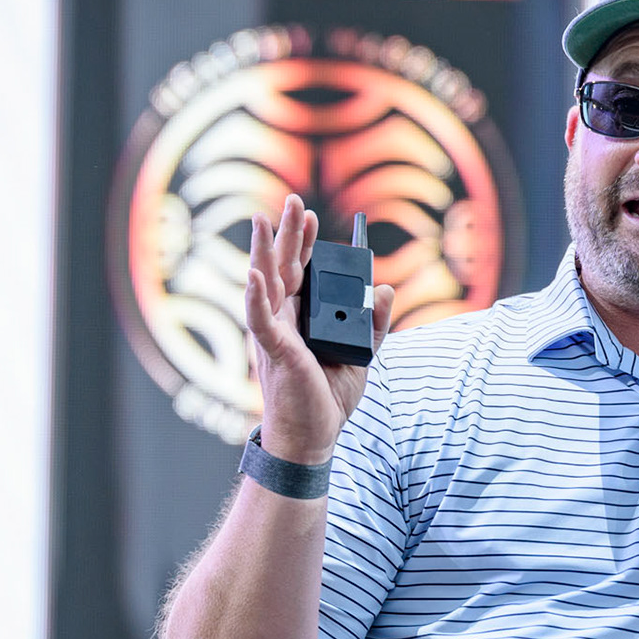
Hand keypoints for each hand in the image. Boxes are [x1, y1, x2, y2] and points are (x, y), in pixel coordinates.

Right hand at [244, 193, 395, 463]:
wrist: (313, 438)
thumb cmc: (328, 399)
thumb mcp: (362, 354)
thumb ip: (373, 322)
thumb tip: (384, 288)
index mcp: (300, 319)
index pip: (302, 273)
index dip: (306, 244)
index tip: (313, 217)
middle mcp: (284, 320)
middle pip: (283, 268)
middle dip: (288, 233)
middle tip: (294, 201)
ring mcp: (276, 334)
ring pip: (267, 284)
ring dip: (266, 250)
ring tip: (266, 219)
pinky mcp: (275, 352)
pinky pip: (262, 320)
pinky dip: (256, 297)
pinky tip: (255, 275)